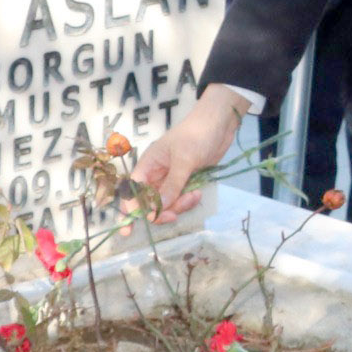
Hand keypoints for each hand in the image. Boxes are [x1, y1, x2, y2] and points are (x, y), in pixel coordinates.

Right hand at [131, 86, 245, 218]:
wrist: (220, 124)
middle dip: (160, 211)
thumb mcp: (184, 159)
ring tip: (194, 196)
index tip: (131, 227)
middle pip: (150, 201)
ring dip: (179, 205)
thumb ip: (172, 184)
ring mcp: (172, 178)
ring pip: (167, 203)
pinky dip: (188, 201)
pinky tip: (198, 193)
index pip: (133, 189)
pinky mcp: (186, 181)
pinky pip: (181, 199)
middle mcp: (157, 173)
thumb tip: (158, 208)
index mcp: (149, 164)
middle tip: (173, 217)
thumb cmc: (197, 135)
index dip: (131, 208)